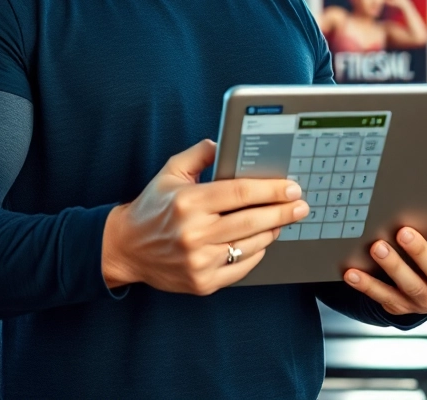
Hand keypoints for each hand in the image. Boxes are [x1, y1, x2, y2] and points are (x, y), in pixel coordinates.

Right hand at [101, 139, 308, 294]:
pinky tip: (261, 241)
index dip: (271, 189)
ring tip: (282, 220)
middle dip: (283, 212)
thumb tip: (224, 142)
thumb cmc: (152, 208)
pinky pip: (241, 267)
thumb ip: (199, 154)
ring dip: (272, 231)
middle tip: (301, 206)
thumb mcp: (170, 172)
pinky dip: (256, 253)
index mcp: (188, 202)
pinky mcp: (202, 283)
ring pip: (251, 245)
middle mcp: (193, 233)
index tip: (291, 187)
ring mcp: (198, 261)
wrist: (125, 249)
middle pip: (252, 220)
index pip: (240, 193)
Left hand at [343, 222, 426, 315]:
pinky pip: (383, 297)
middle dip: (420, 252)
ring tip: (377, 248)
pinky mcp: (403, 307)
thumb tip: (426, 197)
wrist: (425, 288)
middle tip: (403, 232)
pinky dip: (366, 285)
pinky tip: (352, 273)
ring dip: (393, 267)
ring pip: (411, 286)